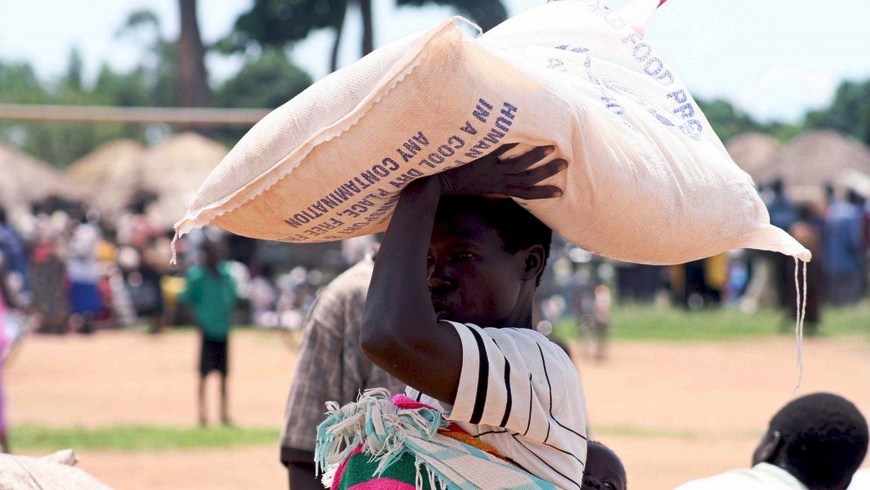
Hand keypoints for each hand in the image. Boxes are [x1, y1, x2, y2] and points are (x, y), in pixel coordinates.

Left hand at [436, 144, 566, 199]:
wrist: (437, 183)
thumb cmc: (460, 186)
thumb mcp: (481, 192)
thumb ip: (496, 191)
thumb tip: (508, 191)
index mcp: (499, 189)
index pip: (526, 193)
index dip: (543, 193)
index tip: (560, 191)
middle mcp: (498, 180)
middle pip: (528, 177)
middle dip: (548, 171)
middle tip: (565, 163)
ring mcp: (490, 168)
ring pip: (518, 164)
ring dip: (536, 155)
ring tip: (550, 146)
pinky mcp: (480, 157)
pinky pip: (498, 149)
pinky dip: (510, 141)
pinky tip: (521, 133)